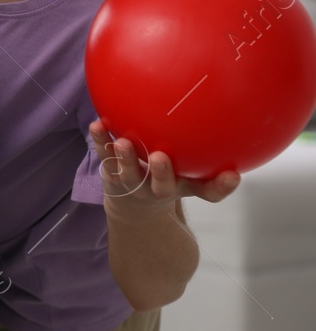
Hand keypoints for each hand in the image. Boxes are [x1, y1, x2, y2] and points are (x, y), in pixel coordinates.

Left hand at [93, 119, 240, 223]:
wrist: (132, 205)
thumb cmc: (168, 182)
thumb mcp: (191, 176)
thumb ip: (209, 163)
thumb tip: (233, 134)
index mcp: (182, 187)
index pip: (206, 191)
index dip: (220, 187)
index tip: (232, 176)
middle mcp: (157, 188)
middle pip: (161, 185)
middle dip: (162, 173)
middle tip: (160, 157)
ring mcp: (132, 181)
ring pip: (128, 172)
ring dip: (125, 158)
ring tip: (122, 143)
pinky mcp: (111, 171)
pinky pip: (104, 155)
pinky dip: (100, 141)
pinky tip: (97, 125)